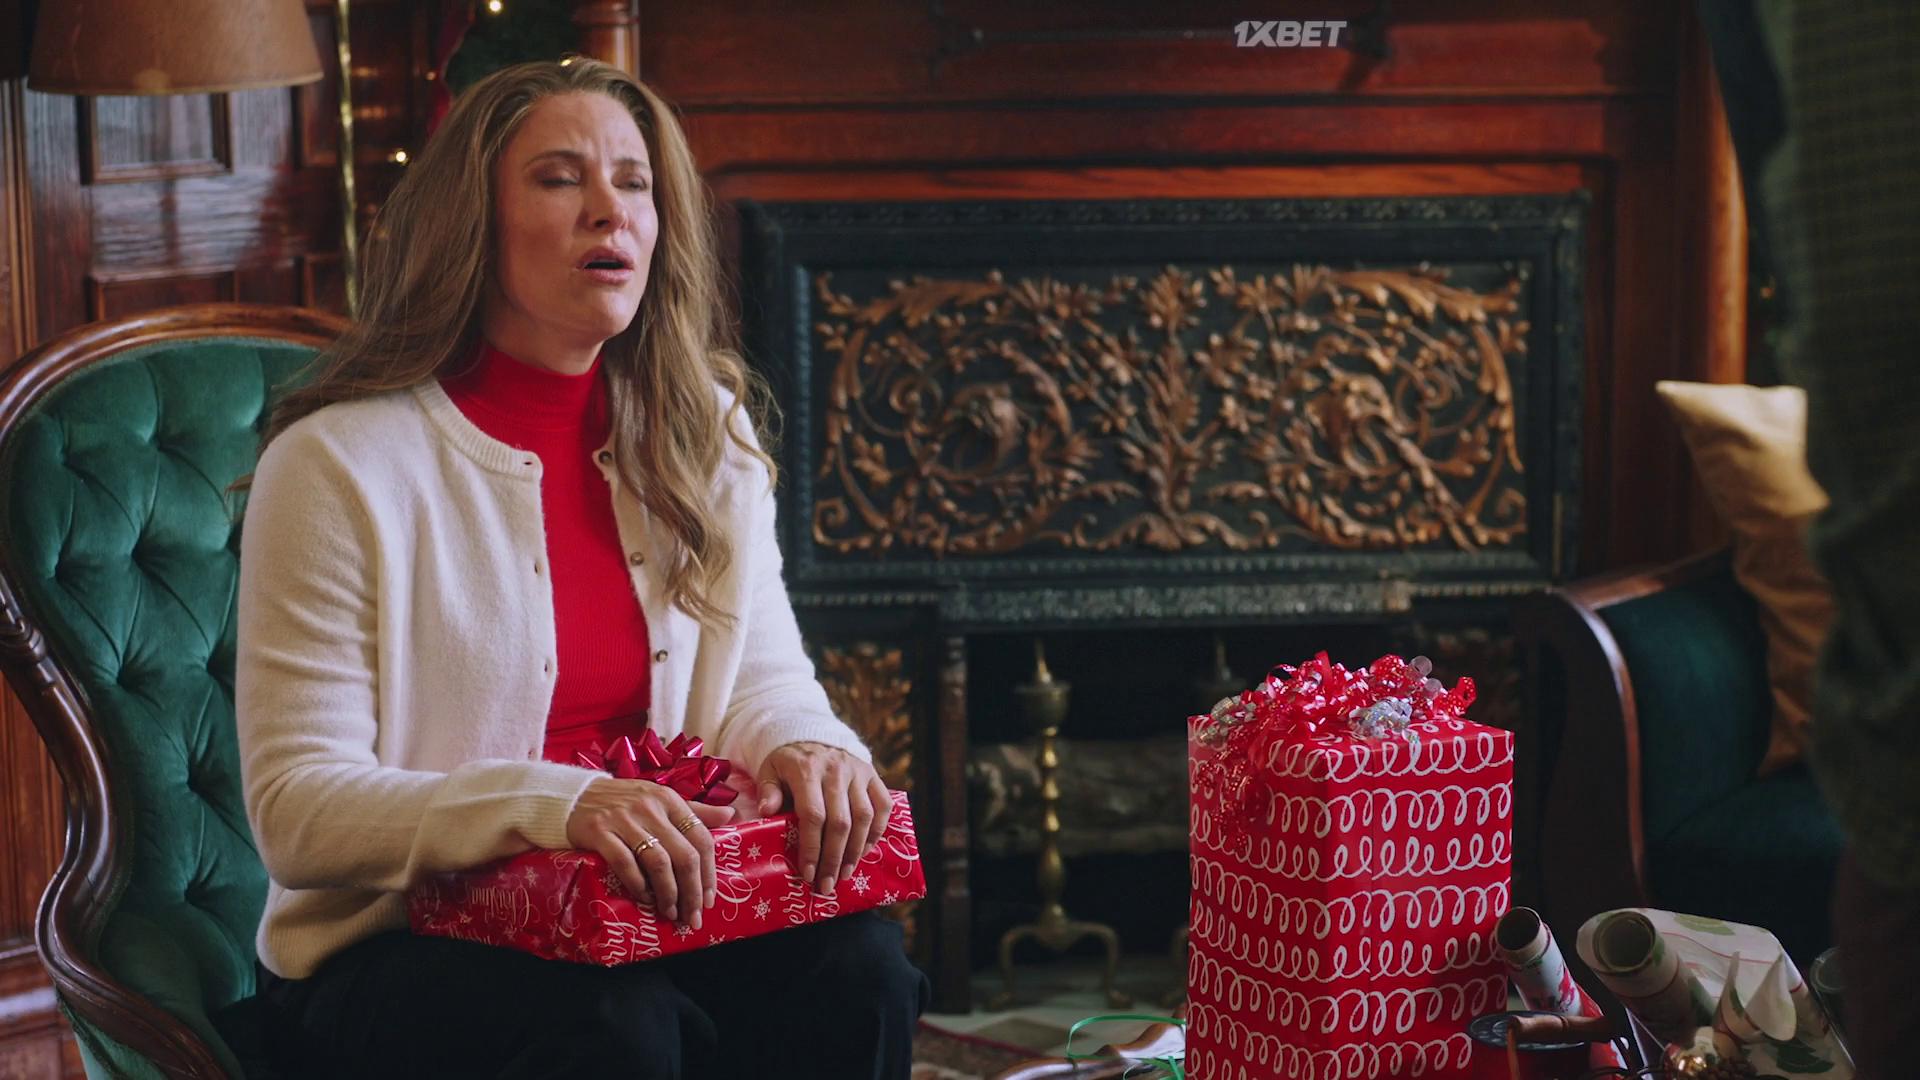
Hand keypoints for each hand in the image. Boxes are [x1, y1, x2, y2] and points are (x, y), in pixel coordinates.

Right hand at [565, 778, 735, 928]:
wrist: (572, 797)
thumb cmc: (622, 801)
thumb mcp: (660, 799)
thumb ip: (694, 810)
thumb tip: (731, 816)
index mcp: (669, 799)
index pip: (701, 838)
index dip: (709, 873)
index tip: (709, 899)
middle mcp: (651, 807)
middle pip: (684, 855)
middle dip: (692, 891)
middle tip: (693, 917)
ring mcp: (624, 819)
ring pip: (658, 862)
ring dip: (668, 893)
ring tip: (670, 912)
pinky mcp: (599, 831)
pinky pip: (625, 864)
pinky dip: (638, 885)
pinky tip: (644, 898)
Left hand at [757, 742, 891, 895]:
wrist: (812, 735)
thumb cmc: (788, 763)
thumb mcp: (770, 771)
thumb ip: (767, 790)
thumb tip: (767, 812)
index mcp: (807, 770)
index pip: (813, 815)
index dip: (812, 847)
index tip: (808, 873)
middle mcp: (836, 770)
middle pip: (840, 822)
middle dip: (833, 858)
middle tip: (827, 885)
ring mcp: (858, 772)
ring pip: (864, 817)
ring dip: (855, 851)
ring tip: (844, 873)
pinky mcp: (873, 775)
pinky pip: (882, 807)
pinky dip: (876, 832)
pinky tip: (864, 851)